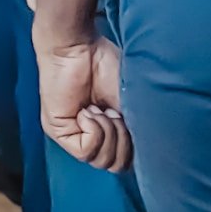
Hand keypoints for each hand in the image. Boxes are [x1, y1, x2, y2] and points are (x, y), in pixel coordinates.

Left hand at [38, 38, 132, 173]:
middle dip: (124, 140)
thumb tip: (152, 156)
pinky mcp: (58, 130)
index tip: (130, 116)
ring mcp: (73, 134)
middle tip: (114, 112)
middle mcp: (91, 135)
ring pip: (102, 161)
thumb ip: (138, 131)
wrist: (79, 46)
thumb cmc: (106, 65)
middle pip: (117, 165)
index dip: (136, 144)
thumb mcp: (132, 103)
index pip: (128, 159)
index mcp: (110, 130)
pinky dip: (94, 131)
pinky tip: (88, 111)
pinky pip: (85, 151)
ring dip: (109, 133)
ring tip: (101, 109)